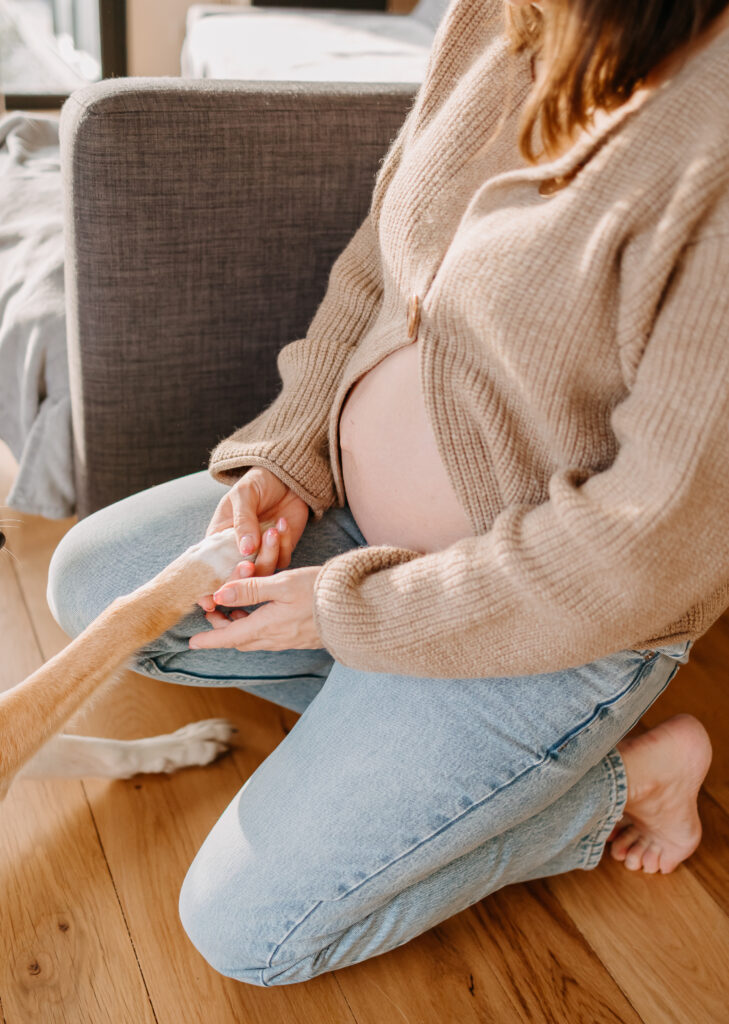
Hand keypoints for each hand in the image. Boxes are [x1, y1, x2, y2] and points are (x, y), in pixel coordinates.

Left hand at [189, 564, 322, 651]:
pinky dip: (257, 628)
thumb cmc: (319, 591)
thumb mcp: (282, 583)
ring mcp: (290, 640)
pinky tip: (262, 613)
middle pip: (240, 640)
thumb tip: (220, 594)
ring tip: (234, 610)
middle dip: (223, 631)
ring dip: (240, 628)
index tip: (192, 642)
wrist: (357, 608)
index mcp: (267, 626)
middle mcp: (276, 638)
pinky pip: (271, 638)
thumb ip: (250, 588)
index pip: (229, 637)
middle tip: (213, 614)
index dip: (209, 638)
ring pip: (255, 640)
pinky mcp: (302, 638)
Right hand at [199, 467, 309, 611]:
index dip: (208, 586)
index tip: (208, 600)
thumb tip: (244, 550)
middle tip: (248, 565)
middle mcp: (238, 552)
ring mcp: (261, 554)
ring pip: (263, 571)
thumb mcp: (243, 495)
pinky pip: (282, 560)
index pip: (211, 568)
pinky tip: (282, 523)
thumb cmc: (257, 483)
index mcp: (219, 539)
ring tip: (272, 529)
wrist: (286, 478)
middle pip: (237, 577)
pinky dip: (283, 545)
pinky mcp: (280, 551)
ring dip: (268, 554)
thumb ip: (243, 521)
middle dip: (241, 578)